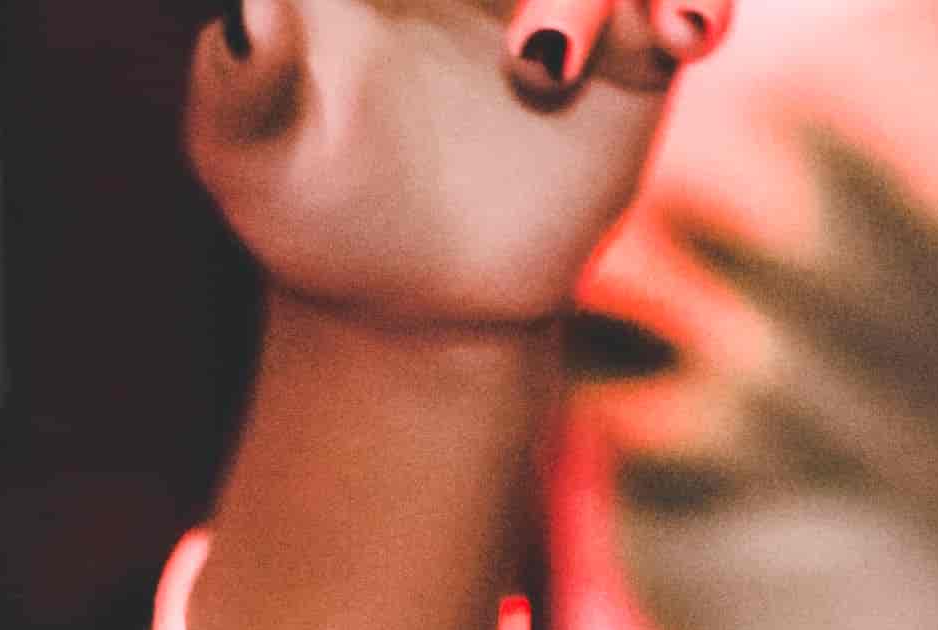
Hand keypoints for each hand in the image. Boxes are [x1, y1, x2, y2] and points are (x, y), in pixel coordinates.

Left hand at [193, 0, 719, 341]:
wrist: (407, 292)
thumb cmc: (304, 201)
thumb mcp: (252, 150)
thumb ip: (242, 76)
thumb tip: (244, 10)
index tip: (506, 41)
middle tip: (535, 49)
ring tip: (651, 28)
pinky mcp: (637, 42)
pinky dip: (695, 2)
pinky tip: (679, 33)